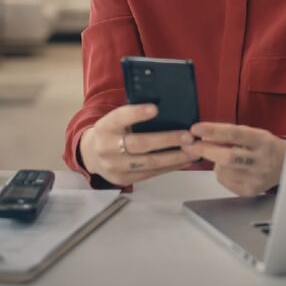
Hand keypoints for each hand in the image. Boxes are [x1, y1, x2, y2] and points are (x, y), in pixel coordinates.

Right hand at [79, 104, 202, 186]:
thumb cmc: (112, 131)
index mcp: (105, 126)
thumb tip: (166, 107)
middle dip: (167, 140)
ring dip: (175, 157)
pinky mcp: (124, 179)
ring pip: (149, 163)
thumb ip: (133, 115)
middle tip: (188, 136)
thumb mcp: (115, 120)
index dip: (137, 113)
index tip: (155, 108)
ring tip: (193, 151)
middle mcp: (107, 147)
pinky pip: (151, 174)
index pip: (120, 117)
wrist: (91, 155)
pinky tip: (185, 161)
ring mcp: (115, 166)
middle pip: (139, 144)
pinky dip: (170, 167)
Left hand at [183, 123, 285, 196]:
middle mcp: (261, 160)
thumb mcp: (253, 134)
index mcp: (262, 141)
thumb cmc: (266, 147)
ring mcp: (257, 178)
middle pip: (227, 157)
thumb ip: (231, 135)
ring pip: (222, 170)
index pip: (234, 134)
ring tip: (224, 156)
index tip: (196, 129)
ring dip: (215, 161)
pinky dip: (221, 172)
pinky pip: (224, 181)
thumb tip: (203, 137)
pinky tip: (231, 168)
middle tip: (190, 145)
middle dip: (204, 150)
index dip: (212, 131)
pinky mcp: (251, 191)